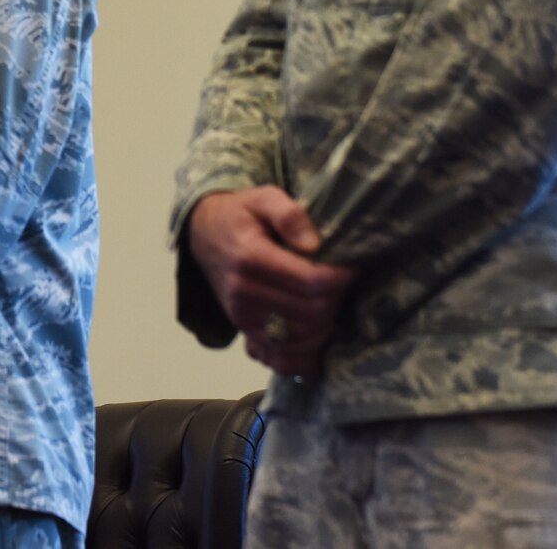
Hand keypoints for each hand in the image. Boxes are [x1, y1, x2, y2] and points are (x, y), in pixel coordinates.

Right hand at [184, 186, 356, 376]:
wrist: (203, 234)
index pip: (310, 281)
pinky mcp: (244, 330)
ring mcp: (242, 316)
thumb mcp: (262, 197)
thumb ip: (288, 214)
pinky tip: (319, 341)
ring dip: (326, 325)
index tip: (352, 267)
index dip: (340, 277)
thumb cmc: (240, 214)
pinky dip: (304, 357)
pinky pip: (279, 358)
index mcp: (250, 258)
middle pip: (310, 312)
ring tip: (332, 302)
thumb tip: (313, 245)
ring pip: (300, 338)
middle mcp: (243, 293)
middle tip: (344, 283)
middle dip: (337, 299)